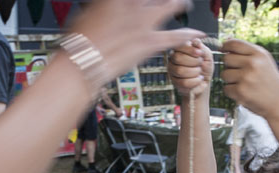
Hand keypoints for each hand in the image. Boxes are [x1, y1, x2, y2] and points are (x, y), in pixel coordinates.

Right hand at [68, 0, 204, 84]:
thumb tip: (108, 6)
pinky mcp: (150, 42)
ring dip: (179, 4)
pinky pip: (176, 37)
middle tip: (172, 0)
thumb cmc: (79, 41)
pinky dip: (189, 34)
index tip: (139, 1)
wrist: (83, 61)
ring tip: (185, 5)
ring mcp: (143, 21)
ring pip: (171, 5)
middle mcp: (133, 4)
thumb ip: (104, 6)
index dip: (139, 0)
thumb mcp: (88, 12)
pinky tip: (199, 33)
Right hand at [167, 39, 211, 97]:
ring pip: (180, 71)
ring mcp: (172, 70)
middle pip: (177, 58)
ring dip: (195, 72)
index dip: (189, 49)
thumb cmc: (205, 66)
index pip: (178, 45)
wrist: (205, 81)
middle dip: (193, 61)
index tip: (200, 53)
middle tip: (200, 63)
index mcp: (180, 49)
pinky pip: (183, 82)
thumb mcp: (207, 55)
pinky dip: (195, 81)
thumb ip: (201, 48)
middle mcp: (173, 58)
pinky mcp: (174, 82)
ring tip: (199, 71)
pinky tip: (198, 79)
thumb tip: (196, 41)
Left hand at [219, 39, 278, 117]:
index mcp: (259, 54)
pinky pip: (226, 88)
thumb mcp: (264, 61)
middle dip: (229, 66)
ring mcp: (246, 77)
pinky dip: (232, 92)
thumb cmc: (270, 82)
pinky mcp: (240, 91)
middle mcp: (252, 63)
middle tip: (239, 72)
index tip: (223, 49)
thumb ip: (248, 52)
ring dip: (230, 80)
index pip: (234, 44)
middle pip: (226, 59)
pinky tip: (243, 92)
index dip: (225, 46)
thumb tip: (227, 44)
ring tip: (243, 83)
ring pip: (224, 74)